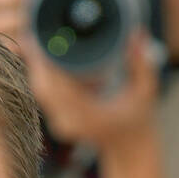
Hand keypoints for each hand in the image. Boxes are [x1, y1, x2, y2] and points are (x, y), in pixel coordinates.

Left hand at [15, 28, 159, 152]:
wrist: (128, 146)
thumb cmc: (138, 118)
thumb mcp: (146, 91)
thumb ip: (142, 64)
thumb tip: (138, 33)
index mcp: (89, 118)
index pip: (60, 87)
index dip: (46, 62)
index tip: (42, 38)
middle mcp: (70, 123)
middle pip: (43, 87)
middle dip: (35, 59)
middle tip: (32, 30)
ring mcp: (62, 123)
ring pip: (40, 90)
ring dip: (36, 64)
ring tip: (35, 37)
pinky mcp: (58, 119)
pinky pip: (44, 93)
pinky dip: (42, 73)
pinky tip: (44, 53)